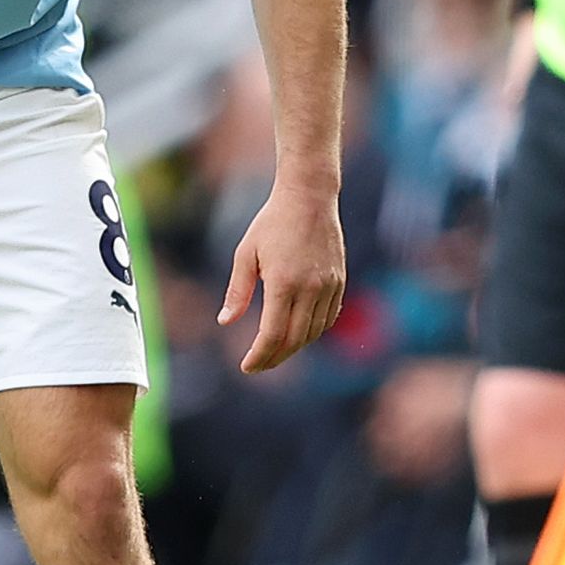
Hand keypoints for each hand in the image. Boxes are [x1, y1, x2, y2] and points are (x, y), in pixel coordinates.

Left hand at [220, 182, 347, 373]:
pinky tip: (298, 333)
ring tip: (274, 351)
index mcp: (283, 283)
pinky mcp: (339, 282)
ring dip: (293, 348)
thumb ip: (237, 291)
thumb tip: (225, 321)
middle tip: (258, 366)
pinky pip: (328, 318)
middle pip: (294, 340)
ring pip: (313, 333)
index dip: (259, 356)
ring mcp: (328, 286)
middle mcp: (310, 289)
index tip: (247, 366)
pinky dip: (312, 332)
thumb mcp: (246, 253)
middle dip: (274, 358)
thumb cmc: (272, 223)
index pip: (272, 335)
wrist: (309, 198)